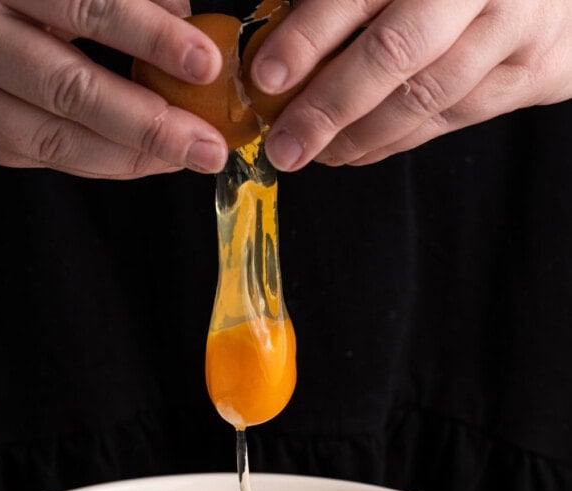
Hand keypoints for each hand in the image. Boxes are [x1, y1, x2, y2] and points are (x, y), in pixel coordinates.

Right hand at [0, 0, 228, 177]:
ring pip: (47, 140)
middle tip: (206, 146)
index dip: (147, 36)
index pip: (82, 4)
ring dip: (123, 157)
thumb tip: (181, 14)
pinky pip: (27, 158)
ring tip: (179, 158)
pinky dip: (87, 162)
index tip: (205, 63)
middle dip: (147, 125)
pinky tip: (131, 159)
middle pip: (66, 91)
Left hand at [248, 0, 571, 168]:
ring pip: (423, 98)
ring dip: (358, 136)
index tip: (268, 77)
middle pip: (395, 53)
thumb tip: (277, 47)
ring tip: (312, 154)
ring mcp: (513, 28)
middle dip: (329, 107)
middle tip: (286, 144)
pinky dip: (393, 142)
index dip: (310, 36)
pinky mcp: (529, 73)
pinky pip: (448, 120)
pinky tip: (354, 151)